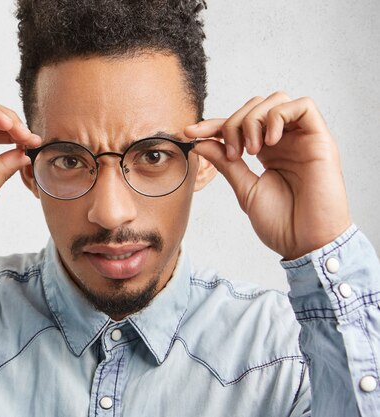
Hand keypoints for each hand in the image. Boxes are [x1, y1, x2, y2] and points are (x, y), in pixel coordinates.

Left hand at [184, 91, 350, 259]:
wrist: (307, 244)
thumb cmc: (282, 222)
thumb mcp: (245, 188)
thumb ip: (226, 163)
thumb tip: (201, 142)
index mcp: (267, 152)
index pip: (237, 125)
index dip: (213, 124)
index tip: (191, 133)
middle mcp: (285, 141)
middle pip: (255, 106)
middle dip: (234, 123)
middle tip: (233, 154)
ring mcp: (303, 138)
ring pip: (276, 100)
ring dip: (254, 120)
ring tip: (251, 151)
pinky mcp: (321, 139)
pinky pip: (303, 106)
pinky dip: (279, 116)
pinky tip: (270, 142)